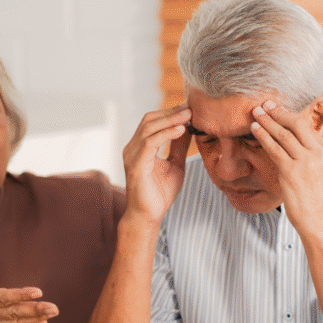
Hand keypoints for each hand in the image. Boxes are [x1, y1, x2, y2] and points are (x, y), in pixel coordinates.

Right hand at [122, 103, 191, 223]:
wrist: (148, 216)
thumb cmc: (159, 193)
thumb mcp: (175, 164)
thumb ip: (178, 146)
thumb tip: (188, 127)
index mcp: (140, 147)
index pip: (153, 121)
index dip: (171, 112)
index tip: (190, 107)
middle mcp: (132, 147)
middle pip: (150, 120)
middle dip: (171, 112)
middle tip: (191, 107)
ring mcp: (131, 155)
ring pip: (149, 128)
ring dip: (171, 119)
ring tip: (189, 115)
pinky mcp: (135, 165)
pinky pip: (150, 143)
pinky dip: (166, 134)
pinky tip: (181, 130)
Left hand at [250, 99, 322, 236]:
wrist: (320, 222)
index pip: (310, 126)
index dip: (292, 115)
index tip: (280, 108)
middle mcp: (320, 154)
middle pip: (297, 124)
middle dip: (279, 112)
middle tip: (265, 104)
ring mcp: (305, 162)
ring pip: (284, 134)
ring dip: (268, 121)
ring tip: (256, 112)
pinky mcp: (291, 172)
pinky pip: (274, 149)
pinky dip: (263, 136)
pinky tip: (255, 129)